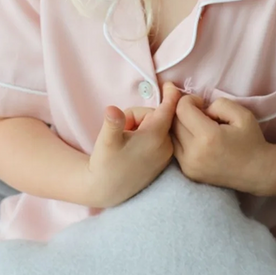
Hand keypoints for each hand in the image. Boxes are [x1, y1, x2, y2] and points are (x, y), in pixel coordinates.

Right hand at [86, 81, 182, 207]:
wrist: (107, 190)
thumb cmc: (105, 165)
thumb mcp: (106, 141)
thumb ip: (112, 123)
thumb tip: (112, 110)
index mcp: (155, 137)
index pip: (168, 109)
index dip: (170, 94)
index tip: (170, 84)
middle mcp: (167, 146)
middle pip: (156, 116)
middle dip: (139, 116)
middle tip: (123, 130)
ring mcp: (167, 155)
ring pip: (156, 126)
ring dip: (142, 126)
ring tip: (126, 141)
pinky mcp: (163, 161)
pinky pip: (158, 137)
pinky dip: (147, 135)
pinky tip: (134, 147)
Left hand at [171, 94, 274, 193]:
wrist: (257, 172)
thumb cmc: (251, 140)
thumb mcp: (241, 114)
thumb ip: (218, 104)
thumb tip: (200, 110)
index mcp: (208, 137)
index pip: (181, 109)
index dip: (189, 100)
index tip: (202, 103)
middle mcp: (194, 154)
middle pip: (173, 122)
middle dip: (184, 112)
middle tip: (200, 113)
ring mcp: (189, 166)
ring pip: (171, 136)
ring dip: (180, 125)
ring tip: (197, 125)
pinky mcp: (188, 172)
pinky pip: (176, 148)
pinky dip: (181, 139)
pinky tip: (196, 137)